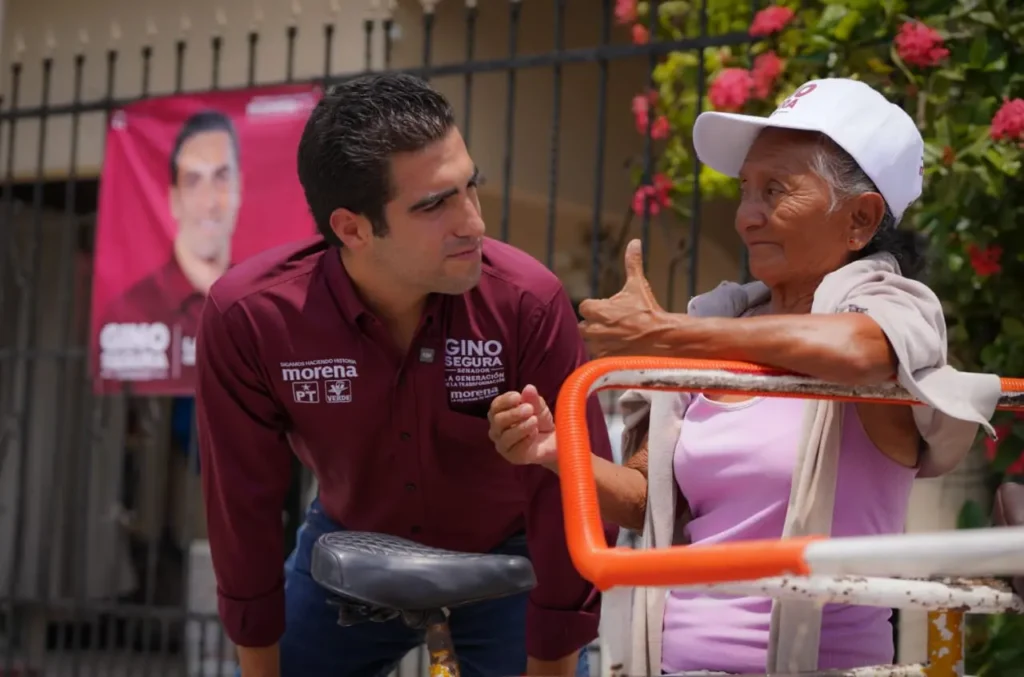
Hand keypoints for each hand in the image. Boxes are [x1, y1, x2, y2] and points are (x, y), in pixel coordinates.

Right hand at [487, 385, 557, 467]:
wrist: (555, 441)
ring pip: (505, 436)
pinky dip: (526, 439)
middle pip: (497, 421)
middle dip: (514, 413)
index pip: (495, 406)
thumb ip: (533, 399)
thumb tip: (528, 388)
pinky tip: (535, 433)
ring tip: (535, 421)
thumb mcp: (539, 407)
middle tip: (529, 409)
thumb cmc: (541, 421)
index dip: (505, 400)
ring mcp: (503, 445)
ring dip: (521, 427)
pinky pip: (515, 449)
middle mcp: (497, 430)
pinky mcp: (513, 457)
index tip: (518, 396)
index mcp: (500, 414)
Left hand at [578, 239, 666, 357]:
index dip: (595, 308)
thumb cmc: (649, 311)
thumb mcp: (639, 285)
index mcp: (598, 310)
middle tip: (609, 325)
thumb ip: (632, 263)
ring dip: (599, 341)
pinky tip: (618, 350)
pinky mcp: (606, 360)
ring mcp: (600, 346)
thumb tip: (634, 242)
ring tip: (616, 339)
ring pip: (590, 343)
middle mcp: (594, 329)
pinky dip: (605, 355)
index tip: (606, 310)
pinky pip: (598, 357)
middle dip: (593, 325)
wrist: (664, 338)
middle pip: (583, 327)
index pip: (584, 307)